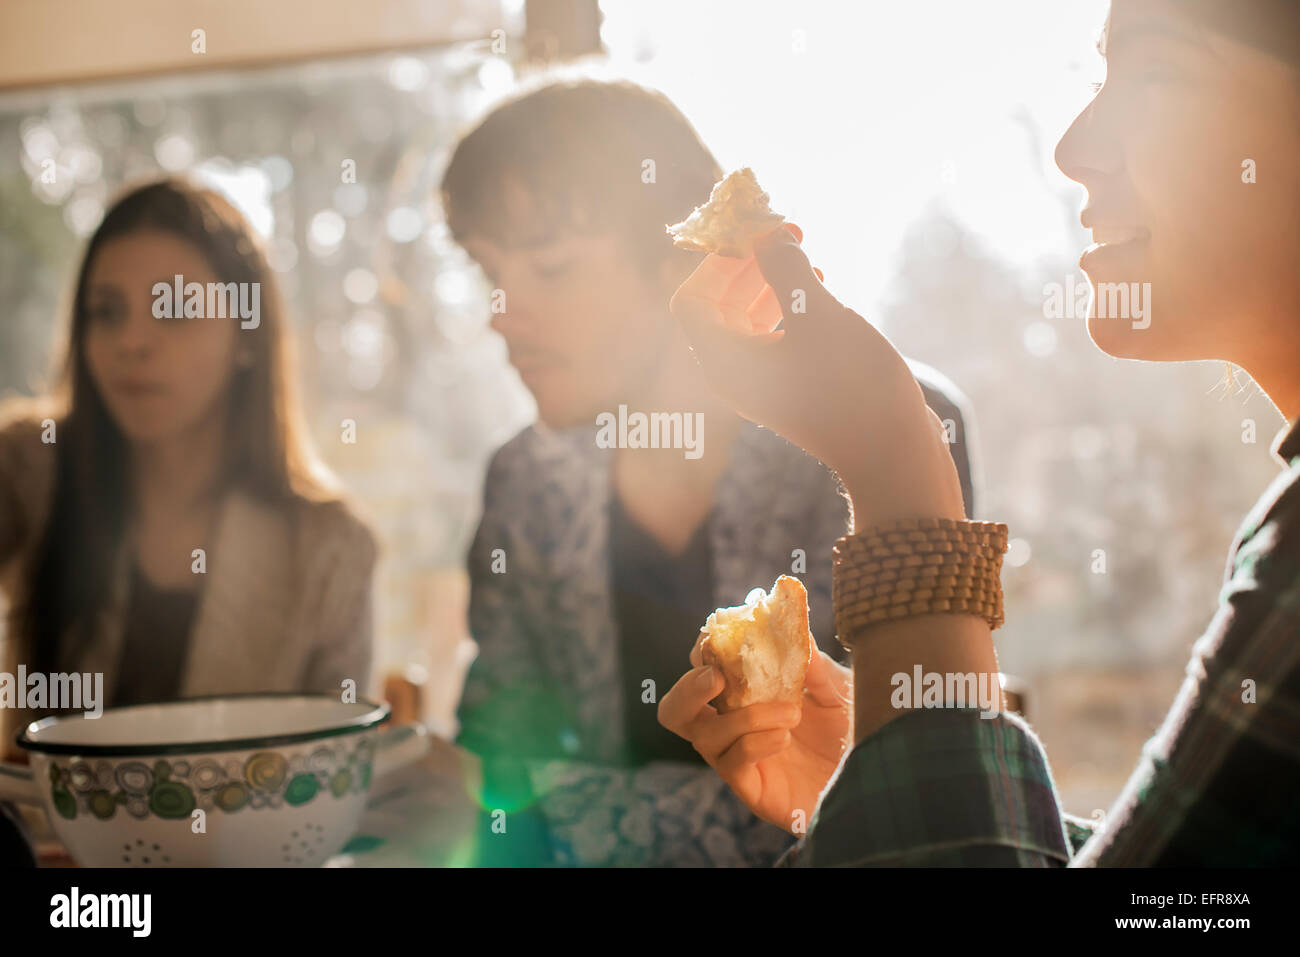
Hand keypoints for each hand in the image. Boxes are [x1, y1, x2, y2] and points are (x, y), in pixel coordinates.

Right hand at [658, 633, 852, 833]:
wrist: (876, 779)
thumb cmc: (854, 731)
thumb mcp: (840, 690)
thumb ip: (815, 666)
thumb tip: (795, 631)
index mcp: (747, 695)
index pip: (704, 668)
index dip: (704, 649)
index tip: (722, 635)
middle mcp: (733, 726)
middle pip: (676, 710)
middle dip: (688, 688)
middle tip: (717, 677)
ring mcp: (738, 759)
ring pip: (703, 736)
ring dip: (744, 717)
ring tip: (791, 714)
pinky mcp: (752, 789)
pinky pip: (732, 763)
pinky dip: (755, 742)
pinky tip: (785, 737)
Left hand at [669, 225, 964, 525]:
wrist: (892, 452)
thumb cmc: (852, 384)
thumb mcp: (818, 314)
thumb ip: (785, 269)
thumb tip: (766, 235)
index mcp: (725, 362)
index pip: (692, 301)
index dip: (717, 262)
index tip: (755, 233)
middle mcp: (736, 375)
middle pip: (720, 307)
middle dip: (749, 265)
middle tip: (785, 231)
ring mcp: (764, 384)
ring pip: (750, 319)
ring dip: (772, 282)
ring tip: (807, 255)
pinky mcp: (793, 388)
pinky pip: (775, 337)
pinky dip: (790, 307)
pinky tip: (822, 286)